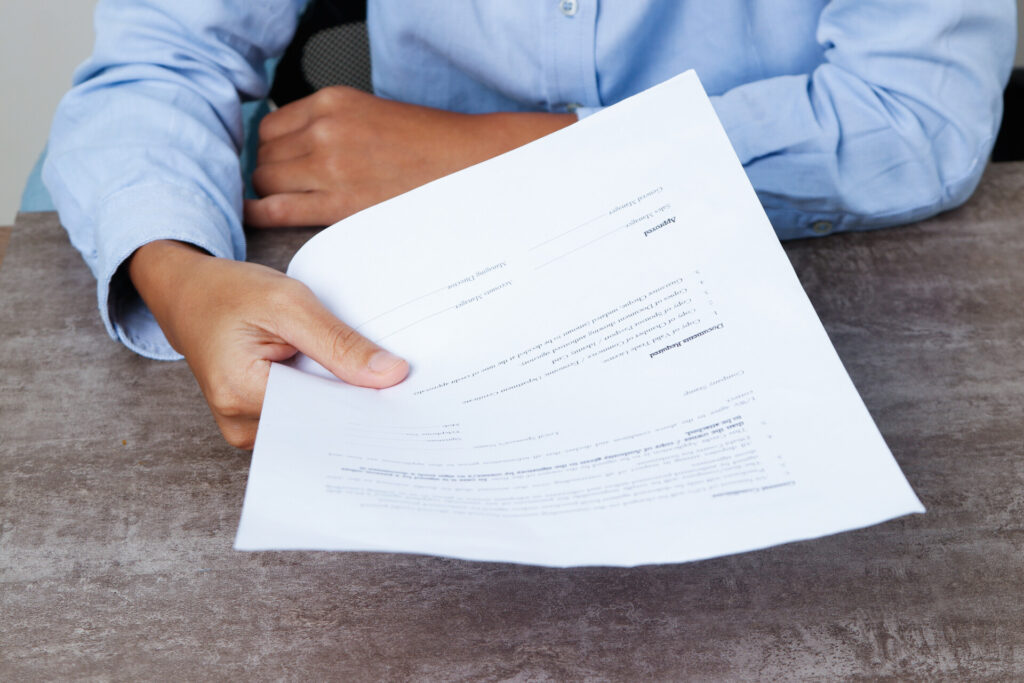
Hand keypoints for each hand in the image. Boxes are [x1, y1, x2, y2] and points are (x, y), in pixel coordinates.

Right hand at [129, 240, 408, 448]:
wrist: (189, 295)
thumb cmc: (230, 293)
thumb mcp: (288, 302)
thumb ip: (339, 342)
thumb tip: (391, 375)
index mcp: (241, 393)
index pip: (322, 415)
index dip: (366, 404)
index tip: (407, 397)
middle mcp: (241, 424)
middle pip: (320, 426)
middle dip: (360, 405)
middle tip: (406, 390)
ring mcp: (248, 429)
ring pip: (315, 424)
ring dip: (344, 402)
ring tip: (378, 384)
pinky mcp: (259, 424)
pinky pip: (305, 419)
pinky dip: (327, 400)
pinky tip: (350, 387)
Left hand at [245, 86, 574, 226]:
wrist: (466, 164)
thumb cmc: (427, 144)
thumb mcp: (371, 113)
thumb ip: (331, 124)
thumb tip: (296, 147)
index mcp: (333, 102)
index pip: (271, 127)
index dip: (273, 149)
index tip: (282, 164)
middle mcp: (325, 129)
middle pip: (265, 155)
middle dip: (271, 173)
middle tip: (290, 189)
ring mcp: (330, 165)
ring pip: (265, 180)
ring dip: (270, 194)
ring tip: (291, 204)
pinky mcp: (338, 202)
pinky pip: (276, 208)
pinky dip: (260, 213)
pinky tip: (260, 217)